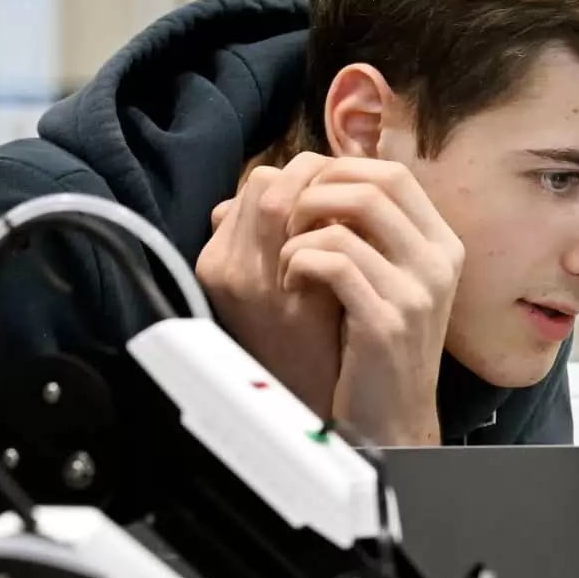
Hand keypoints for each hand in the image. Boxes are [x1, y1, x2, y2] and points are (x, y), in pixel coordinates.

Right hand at [198, 153, 343, 416]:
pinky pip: (312, 240)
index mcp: (217, 260)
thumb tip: (287, 189)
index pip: (257, 182)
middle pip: (267, 183)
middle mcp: (227, 267)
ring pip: (284, 201)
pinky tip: (361, 240)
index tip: (332, 187)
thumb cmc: (301, 340)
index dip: (298, 176)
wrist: (313, 401)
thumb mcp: (270, 286)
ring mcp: (254, 284)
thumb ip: (267, 240)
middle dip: (314, 178)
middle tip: (350, 192)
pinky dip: (337, 231)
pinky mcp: (289, 302)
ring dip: (327, 200)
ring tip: (354, 215)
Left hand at [277, 158, 465, 448]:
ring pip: (346, 221)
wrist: (390, 418)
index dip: (341, 170)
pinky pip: (333, 262)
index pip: (394, 175)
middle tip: (287, 221)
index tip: (306, 194)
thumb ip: (367, 232)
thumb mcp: (386, 280)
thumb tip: (304, 176)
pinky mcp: (388, 322)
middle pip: (373, 186)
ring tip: (285, 258)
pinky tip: (290, 285)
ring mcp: (417, 293)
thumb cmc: (374, 346)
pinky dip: (298, 264)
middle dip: (315, 193)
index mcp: (442, 246)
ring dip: (299, 232)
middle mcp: (439, 264)